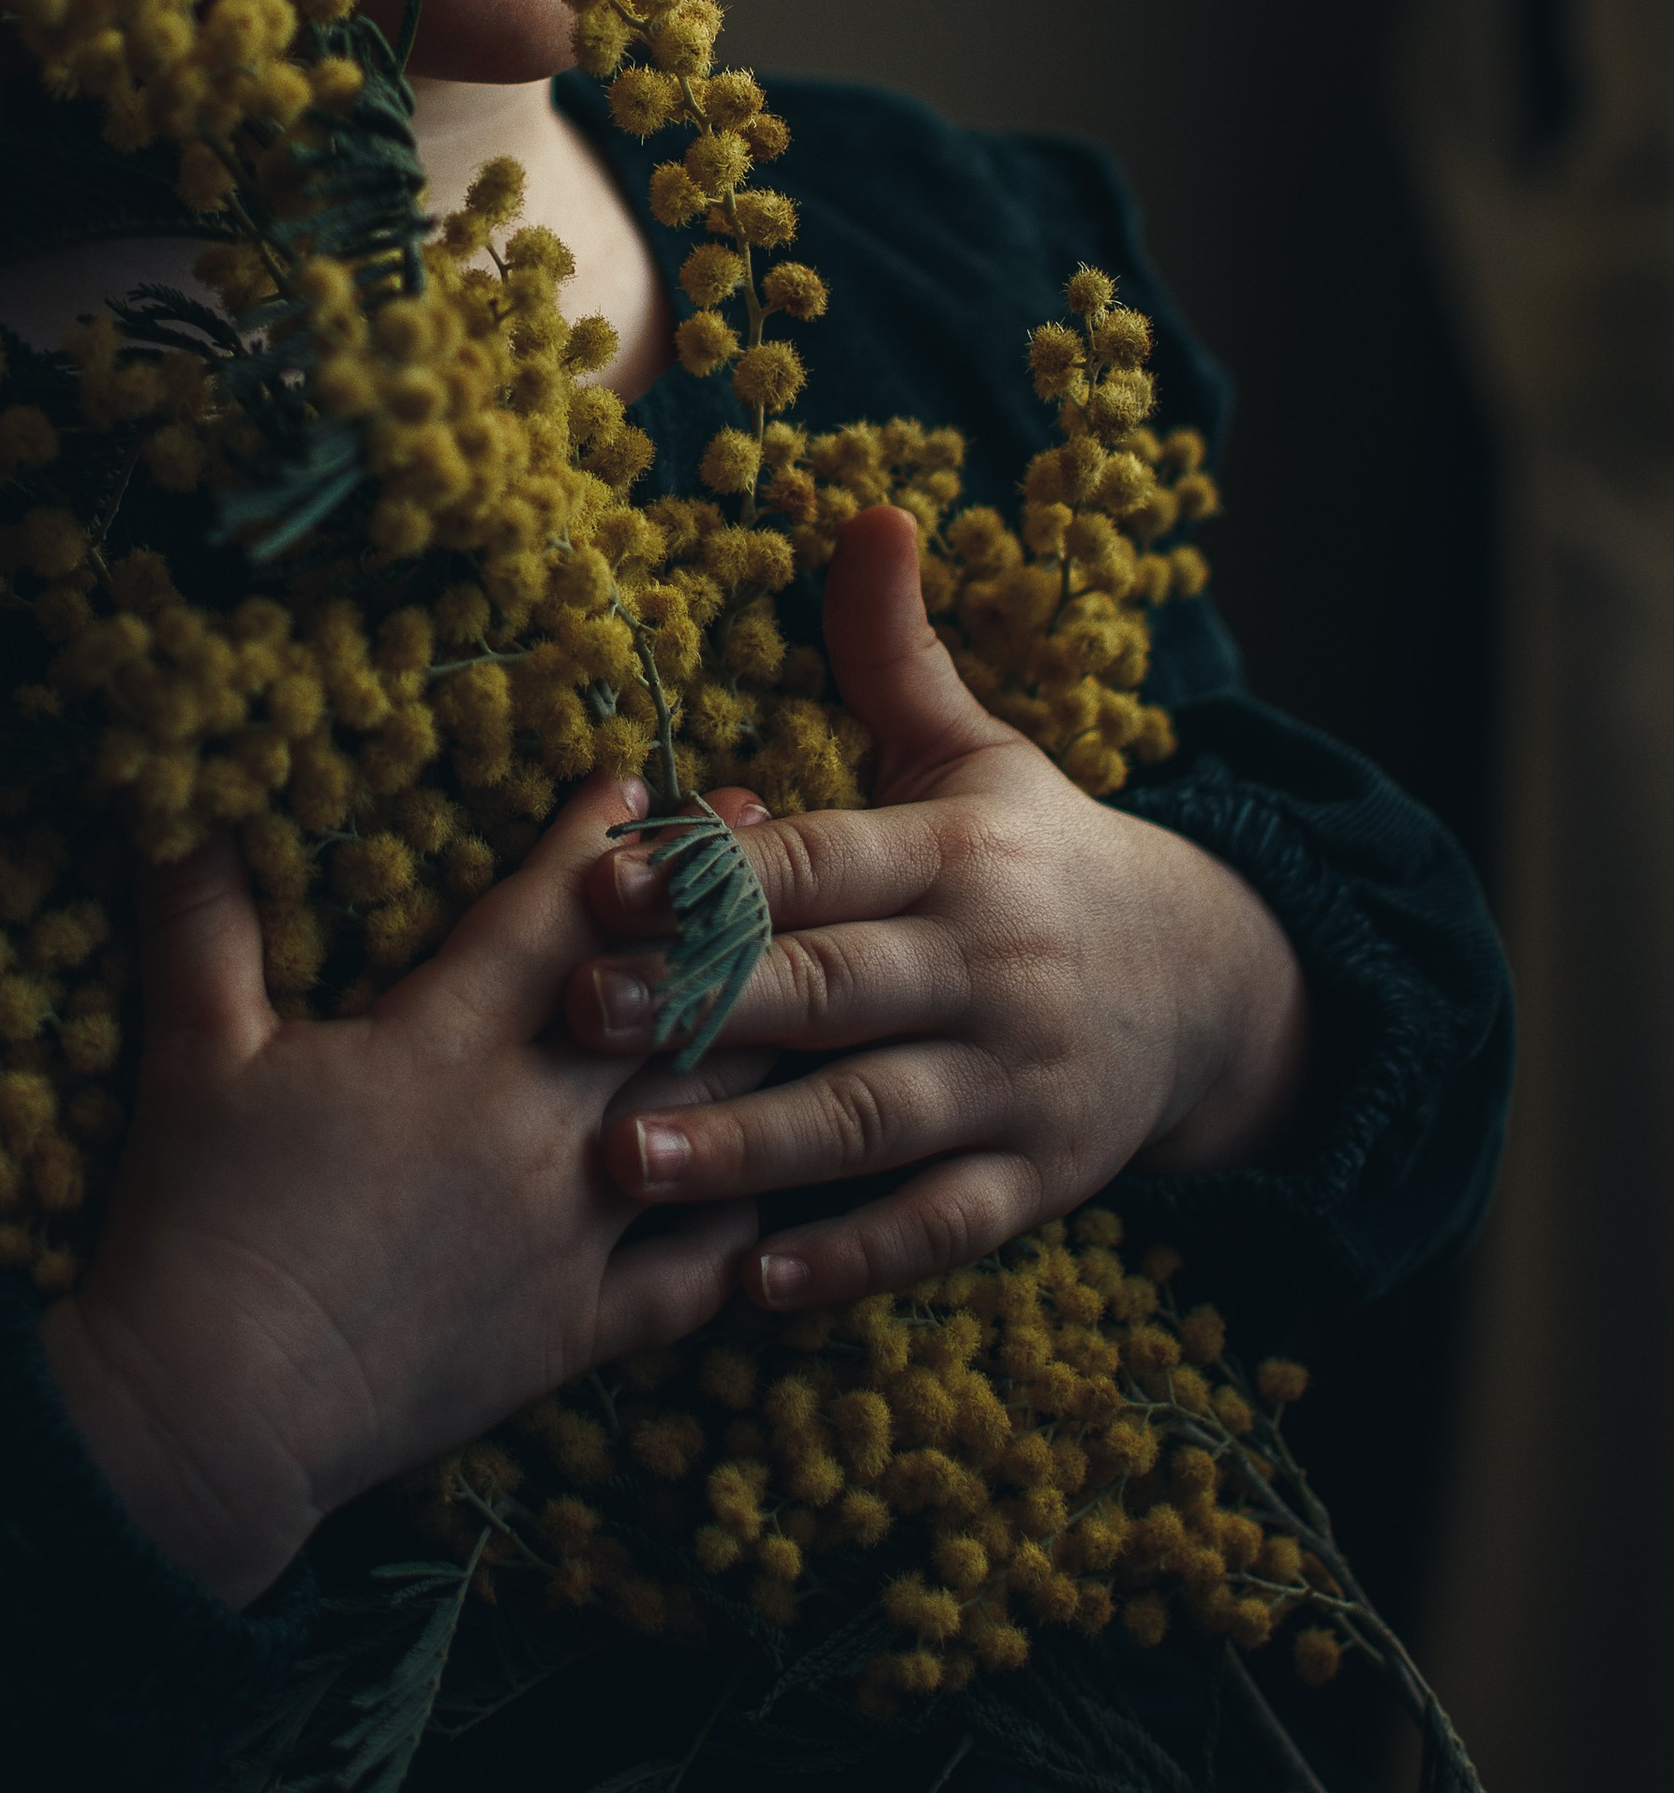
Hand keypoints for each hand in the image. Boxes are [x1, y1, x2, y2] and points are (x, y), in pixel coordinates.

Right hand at [42, 770, 761, 1606]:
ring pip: (708, 1113)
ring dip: (764, 1033)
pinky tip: (793, 1173)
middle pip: (661, 995)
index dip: (601, 842)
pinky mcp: (582, 1331)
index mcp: (440, 1046)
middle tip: (776, 839)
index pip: (548, 917)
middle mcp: (531, 1127)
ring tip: (816, 972)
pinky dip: (756, 1216)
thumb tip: (172, 803)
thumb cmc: (195, 1224)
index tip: (642, 781)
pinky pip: (701, 1268)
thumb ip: (198, 919)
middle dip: (721, 906)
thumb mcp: (190, 1053)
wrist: (215, 1417)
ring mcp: (572, 1233)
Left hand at [561, 506, 1312, 1310]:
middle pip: (832, 990)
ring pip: (870, 1120)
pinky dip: (852, 1258)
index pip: (822, 861)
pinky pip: (938, 1227)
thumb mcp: (979, 753)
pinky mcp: (1036, 1182)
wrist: (1217, 983)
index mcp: (956, 855)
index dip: (715, 872)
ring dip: (747, 1145)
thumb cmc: (1043, 858)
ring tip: (627, 1163)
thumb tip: (867, 507)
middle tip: (575, 1018)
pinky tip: (753, 1285)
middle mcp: (986, 968)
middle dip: (701, 1004)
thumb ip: (896, 651)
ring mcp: (1015, 1083)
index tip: (600, 882)